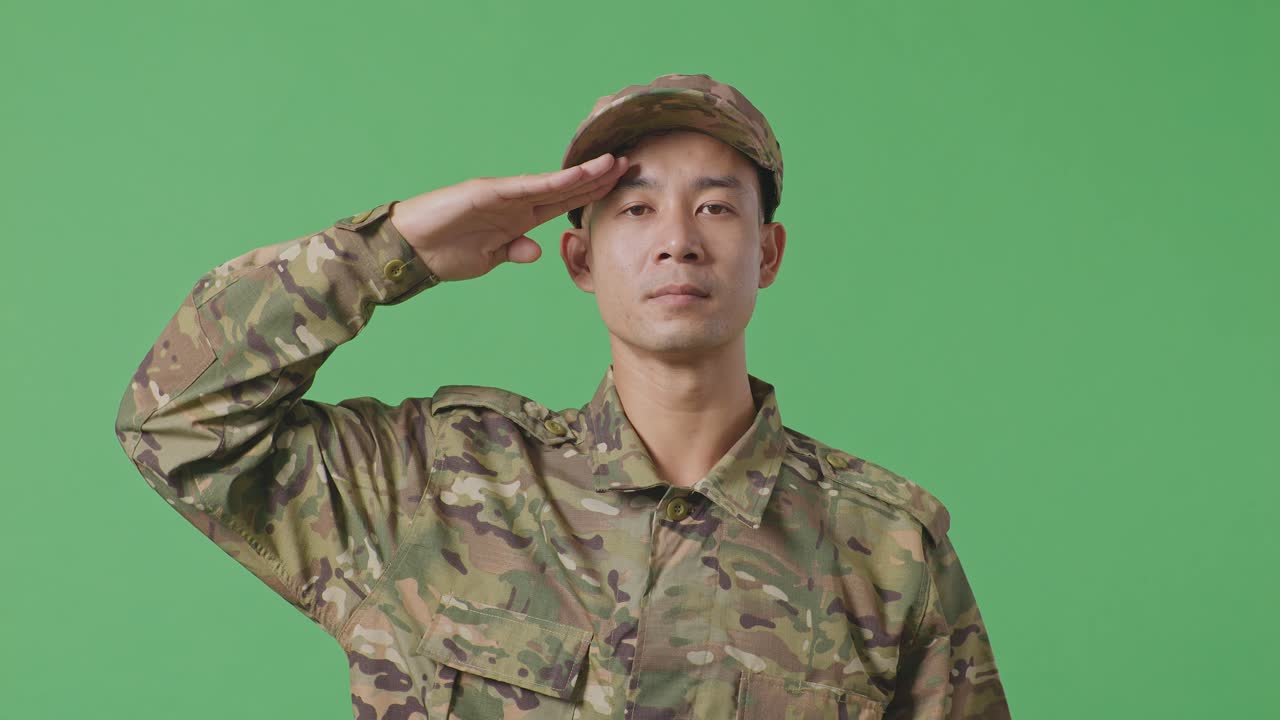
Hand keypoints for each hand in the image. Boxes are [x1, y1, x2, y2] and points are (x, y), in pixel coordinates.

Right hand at [388, 153, 629, 281]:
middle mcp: (517, 202)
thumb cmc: (446, 252)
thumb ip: (514, 251)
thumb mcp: (489, 259)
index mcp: (520, 218)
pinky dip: (552, 182)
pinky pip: (527, 188)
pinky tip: (577, 176)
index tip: (620, 187)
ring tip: (613, 164)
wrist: (411, 249)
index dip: (592, 195)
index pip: (564, 204)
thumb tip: (537, 251)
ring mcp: (504, 194)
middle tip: (631, 165)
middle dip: (598, 178)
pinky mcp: (487, 192)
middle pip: (566, 189)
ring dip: (583, 175)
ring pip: (553, 184)